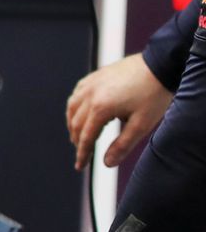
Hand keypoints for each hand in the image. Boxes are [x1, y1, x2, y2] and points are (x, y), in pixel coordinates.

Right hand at [67, 55, 173, 171]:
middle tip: (82, 154)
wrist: (160, 65)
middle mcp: (89, 95)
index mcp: (100, 108)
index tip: (80, 166)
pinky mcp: (95, 76)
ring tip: (78, 135)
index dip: (82, 153)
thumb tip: (106, 163)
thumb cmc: (153, 95)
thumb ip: (122, 145)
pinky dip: (75, 107)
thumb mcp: (142, 124)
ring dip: (73, 124)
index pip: (86, 137)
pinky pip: (76, 94)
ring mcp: (90, 83)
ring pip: (72, 108)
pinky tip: (80, 111)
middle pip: (76, 124)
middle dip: (78, 141)